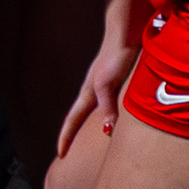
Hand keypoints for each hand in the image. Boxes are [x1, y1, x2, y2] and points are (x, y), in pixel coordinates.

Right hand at [56, 27, 139, 155]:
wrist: (128, 33)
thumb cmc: (115, 56)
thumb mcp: (107, 83)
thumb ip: (106, 106)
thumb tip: (106, 130)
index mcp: (88, 93)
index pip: (72, 120)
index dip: (66, 138)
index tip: (60, 155)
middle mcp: (94, 91)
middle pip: (80, 118)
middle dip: (74, 135)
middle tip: (71, 153)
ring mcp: (106, 87)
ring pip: (96, 112)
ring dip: (92, 127)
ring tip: (93, 142)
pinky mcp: (120, 82)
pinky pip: (112, 106)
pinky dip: (111, 117)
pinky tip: (120, 121)